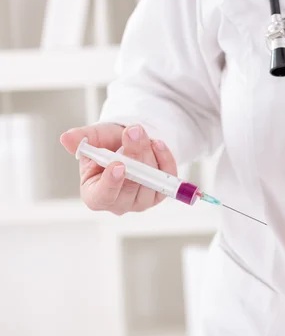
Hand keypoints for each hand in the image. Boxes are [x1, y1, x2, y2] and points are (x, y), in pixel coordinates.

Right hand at [60, 123, 176, 214]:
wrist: (128, 144)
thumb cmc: (106, 146)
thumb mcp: (93, 139)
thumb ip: (81, 139)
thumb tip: (66, 138)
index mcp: (95, 195)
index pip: (102, 196)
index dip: (110, 182)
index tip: (118, 164)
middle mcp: (119, 203)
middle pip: (131, 186)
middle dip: (134, 156)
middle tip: (133, 132)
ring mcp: (141, 201)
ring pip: (150, 180)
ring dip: (148, 152)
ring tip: (140, 133)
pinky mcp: (160, 194)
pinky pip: (167, 178)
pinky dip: (165, 158)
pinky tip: (157, 144)